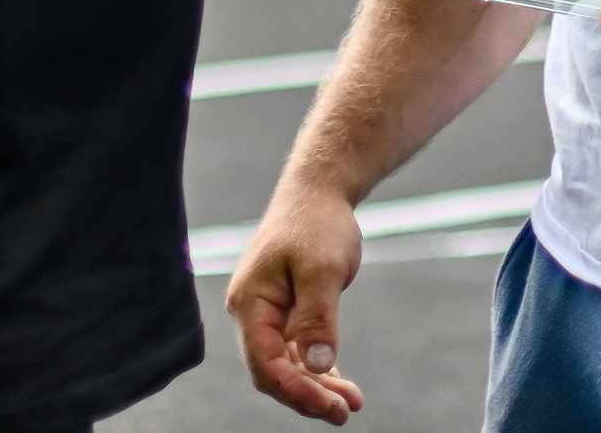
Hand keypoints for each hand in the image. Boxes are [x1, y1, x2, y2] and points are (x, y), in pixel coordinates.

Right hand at [224, 181, 367, 423]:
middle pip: (273, 371)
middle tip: (344, 412)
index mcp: (250, 303)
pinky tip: (341, 383)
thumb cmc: (317, 222)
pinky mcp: (286, 311)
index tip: (332, 405)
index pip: (265, 364)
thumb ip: (317, 318)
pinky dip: (318, 368)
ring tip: (350, 403)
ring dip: (316, 386)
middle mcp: (252, 313)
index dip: (297, 390)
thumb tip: (316, 367)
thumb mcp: (322, 269)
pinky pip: (297, 351)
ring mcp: (268, 314)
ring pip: (287, 364)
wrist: (319, 190)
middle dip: (307, 395)